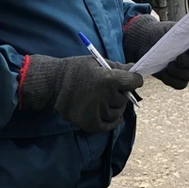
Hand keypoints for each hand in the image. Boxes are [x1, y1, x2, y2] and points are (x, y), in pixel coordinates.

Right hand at [18, 54, 142, 132]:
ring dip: (115, 106)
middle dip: (121, 92)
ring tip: (106, 99)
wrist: (54, 83)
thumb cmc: (77, 69)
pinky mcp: (89, 123)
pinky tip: (110, 113)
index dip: (135, 79)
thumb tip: (135, 69)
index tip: (132, 79)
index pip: (134, 81)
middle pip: (124, 98)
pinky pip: (108, 125)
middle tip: (111, 89)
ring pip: (117, 112)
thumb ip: (118, 67)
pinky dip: (112, 120)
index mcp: (108, 79)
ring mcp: (97, 111)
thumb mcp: (98, 62)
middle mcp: (104, 96)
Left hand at [123, 13, 188, 89]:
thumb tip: (188, 33)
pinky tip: (164, 73)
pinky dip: (172, 80)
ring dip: (179, 72)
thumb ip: (182, 30)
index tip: (187, 49)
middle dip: (187, 62)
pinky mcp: (178, 78)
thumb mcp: (172, 28)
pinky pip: (180, 84)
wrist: (149, 42)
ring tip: (168, 66)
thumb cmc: (163, 33)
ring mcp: (188, 69)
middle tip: (176, 59)